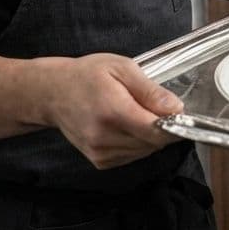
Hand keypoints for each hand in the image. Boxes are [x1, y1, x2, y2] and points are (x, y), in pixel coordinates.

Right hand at [43, 53, 184, 169]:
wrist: (52, 93)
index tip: (175, 111)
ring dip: (148, 136)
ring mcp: (100, 153)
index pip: (156, 131)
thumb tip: (175, 107)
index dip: (173, 123)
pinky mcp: (100, 161)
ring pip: (145, 151)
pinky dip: (136, 143)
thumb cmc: (86, 75)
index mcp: (113, 111)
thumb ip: (149, 90)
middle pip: (153, 143)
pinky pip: (132, 156)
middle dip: (161, 127)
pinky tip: (124, 125)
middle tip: (150, 106)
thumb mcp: (122, 68)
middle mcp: (105, 138)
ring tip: (132, 113)